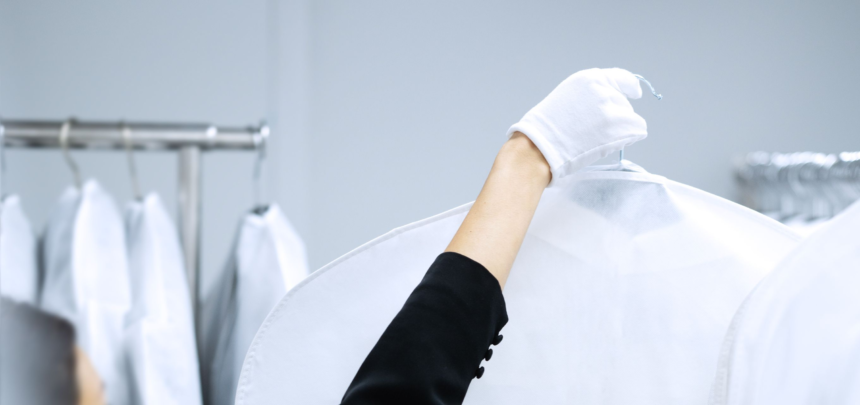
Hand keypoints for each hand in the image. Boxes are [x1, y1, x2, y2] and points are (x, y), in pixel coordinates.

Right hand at [507, 68, 645, 185]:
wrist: (539, 146)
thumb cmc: (546, 128)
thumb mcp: (567, 97)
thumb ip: (590, 96)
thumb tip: (610, 105)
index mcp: (588, 78)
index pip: (621, 78)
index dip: (629, 87)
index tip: (635, 93)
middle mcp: (603, 89)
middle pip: (624, 102)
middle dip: (615, 117)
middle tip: (593, 131)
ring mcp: (612, 108)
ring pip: (631, 119)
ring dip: (620, 130)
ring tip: (595, 139)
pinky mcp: (619, 128)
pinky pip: (638, 131)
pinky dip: (629, 139)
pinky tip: (609, 145)